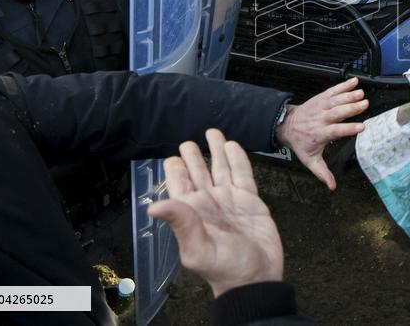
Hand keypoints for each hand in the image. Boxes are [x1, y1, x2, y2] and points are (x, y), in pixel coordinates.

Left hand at [148, 129, 282, 297]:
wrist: (257, 276)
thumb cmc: (225, 267)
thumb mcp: (198, 248)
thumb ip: (180, 223)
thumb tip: (153, 206)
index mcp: (191, 212)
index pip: (178, 183)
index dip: (175, 168)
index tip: (175, 155)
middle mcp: (208, 202)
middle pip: (198, 171)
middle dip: (193, 155)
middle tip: (189, 141)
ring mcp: (229, 199)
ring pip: (220, 168)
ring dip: (216, 150)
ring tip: (212, 132)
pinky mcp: (250, 200)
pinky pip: (242, 174)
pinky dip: (238, 159)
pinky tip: (232, 146)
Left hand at [275, 78, 367, 190]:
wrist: (287, 125)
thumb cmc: (301, 143)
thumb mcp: (310, 160)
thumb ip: (322, 172)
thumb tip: (332, 186)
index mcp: (320, 134)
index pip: (335, 130)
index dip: (348, 128)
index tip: (361, 127)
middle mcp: (321, 119)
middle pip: (337, 112)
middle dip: (351, 108)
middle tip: (365, 104)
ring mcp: (320, 107)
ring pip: (336, 100)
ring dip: (349, 96)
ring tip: (361, 94)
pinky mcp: (321, 98)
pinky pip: (332, 91)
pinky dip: (343, 85)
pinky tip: (354, 82)